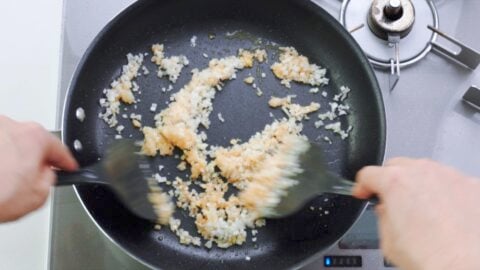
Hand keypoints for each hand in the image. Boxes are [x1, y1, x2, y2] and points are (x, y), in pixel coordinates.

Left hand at [0, 116, 77, 221]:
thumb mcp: (38, 197)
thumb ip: (50, 180)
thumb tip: (46, 174)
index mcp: (34, 137)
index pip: (60, 149)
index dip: (66, 162)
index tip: (68, 167)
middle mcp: (10, 126)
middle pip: (32, 142)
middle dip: (33, 159)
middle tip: (28, 180)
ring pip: (8, 143)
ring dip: (9, 158)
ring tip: (0, 181)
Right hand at [353, 158, 479, 269]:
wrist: (468, 267)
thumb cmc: (433, 258)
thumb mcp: (388, 241)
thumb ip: (382, 216)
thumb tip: (386, 212)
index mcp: (395, 182)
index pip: (368, 174)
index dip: (362, 186)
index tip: (364, 193)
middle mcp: (423, 172)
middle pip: (398, 167)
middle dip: (391, 182)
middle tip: (392, 202)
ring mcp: (450, 176)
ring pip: (426, 172)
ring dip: (420, 186)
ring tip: (423, 212)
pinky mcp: (472, 186)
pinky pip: (452, 183)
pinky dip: (446, 194)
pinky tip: (446, 215)